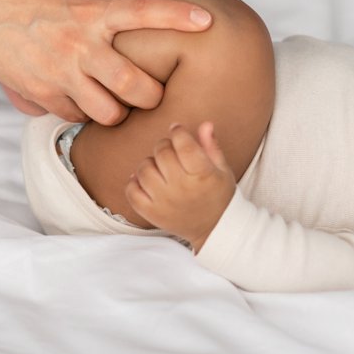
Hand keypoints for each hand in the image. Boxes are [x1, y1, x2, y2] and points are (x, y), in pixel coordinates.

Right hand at [0, 0, 212, 124]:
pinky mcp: (43, 93)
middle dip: (152, 96)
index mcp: (92, 11)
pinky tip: (81, 101)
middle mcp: (81, 43)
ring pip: (110, 113)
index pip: (142, 10)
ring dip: (118, 113)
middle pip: (136, 85)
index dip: (177, 14)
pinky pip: (77, 117)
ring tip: (117, 103)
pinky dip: (84, 114)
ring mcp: (62, 71)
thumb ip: (107, 13)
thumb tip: (150, 20)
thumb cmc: (34, 0)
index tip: (207, 18)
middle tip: (154, 93)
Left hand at [125, 122, 235, 248]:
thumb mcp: (222, 169)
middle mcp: (181, 188)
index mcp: (202, 174)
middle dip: (164, 145)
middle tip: (171, 150)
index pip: (183, 143)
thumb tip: (205, 124)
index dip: (177, 131)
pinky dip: (134, 182)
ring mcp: (164, 202)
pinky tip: (146, 180)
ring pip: (144, 169)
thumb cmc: (219, 195)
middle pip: (161, 152)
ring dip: (150, 163)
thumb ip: (211, 146)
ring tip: (160, 167)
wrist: (215, 229)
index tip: (177, 130)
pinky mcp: (151, 213)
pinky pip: (132, 191)